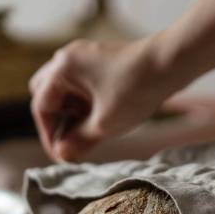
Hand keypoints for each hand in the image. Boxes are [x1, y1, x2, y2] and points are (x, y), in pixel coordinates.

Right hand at [29, 37, 176, 161]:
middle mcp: (69, 58)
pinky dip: (86, 103)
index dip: (50, 135)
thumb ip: (79, 140)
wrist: (172, 63)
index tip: (62, 156)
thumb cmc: (137, 89)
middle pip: (47, 94)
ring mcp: (86, 57)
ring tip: (90, 133)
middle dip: (57, 121)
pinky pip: (83, 85)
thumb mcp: (105, 124)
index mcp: (63, 68)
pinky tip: (102, 119)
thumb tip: (62, 154)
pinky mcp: (101, 61)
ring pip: (65, 90)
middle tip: (71, 142)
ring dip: (72, 113)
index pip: (42, 106)